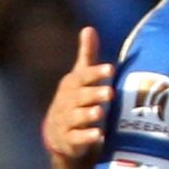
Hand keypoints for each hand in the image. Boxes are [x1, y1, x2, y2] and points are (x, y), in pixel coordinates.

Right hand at [42, 27, 113, 168]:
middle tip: (109, 92)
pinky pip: (75, 139)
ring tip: (100, 112)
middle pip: (79, 97)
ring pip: (76, 117)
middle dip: (93, 94)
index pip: (82, 77)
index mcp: (71, 85)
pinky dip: (86, 138)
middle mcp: (66, 102)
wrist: (58, 133)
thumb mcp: (80, 78)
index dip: (95, 73)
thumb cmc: (75, 99)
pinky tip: (98, 135)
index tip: (111, 69)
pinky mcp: (67, 140)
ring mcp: (65, 121)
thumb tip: (89, 28)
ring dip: (87, 115)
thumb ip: (87, 55)